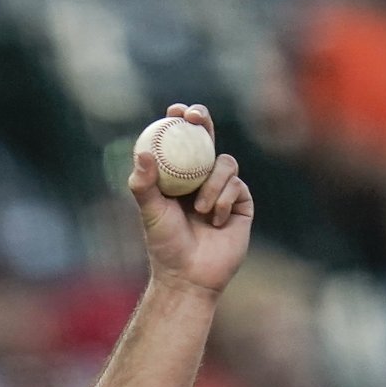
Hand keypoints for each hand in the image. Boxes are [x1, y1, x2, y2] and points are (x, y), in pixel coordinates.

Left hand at [128, 104, 254, 296]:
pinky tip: (216, 220)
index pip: (181, 140)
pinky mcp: (242, 202)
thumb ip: (143, 184)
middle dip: (203, 121)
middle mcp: (202, 178)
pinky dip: (225, 200)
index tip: (174, 110)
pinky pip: (237, 185)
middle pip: (207, 137)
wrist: (190, 275)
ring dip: (212, 183)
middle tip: (195, 117)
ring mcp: (224, 188)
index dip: (180, 120)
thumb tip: (143, 152)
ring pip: (225, 163)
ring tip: (201, 209)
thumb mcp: (150, 212)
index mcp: (179, 176)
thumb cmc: (165, 245)